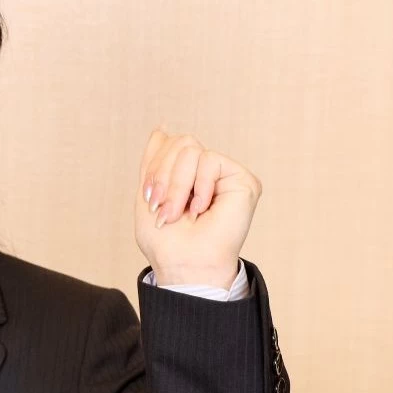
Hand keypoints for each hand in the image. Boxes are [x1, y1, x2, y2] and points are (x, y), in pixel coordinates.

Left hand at [136, 130, 260, 288]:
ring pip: (191, 150)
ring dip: (176, 185)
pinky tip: (201, 208)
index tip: (149, 199)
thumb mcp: (149, 193)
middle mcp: (207, 172)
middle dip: (162, 176)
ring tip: (179, 213)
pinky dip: (198, 186)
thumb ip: (155, 161)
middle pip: (180, 143)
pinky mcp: (243, 179)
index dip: (154, 169)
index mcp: (186, 174)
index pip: (168, 145)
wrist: (184, 263)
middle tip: (161, 208)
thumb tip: (161, 129)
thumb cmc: (166, 240)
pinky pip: (210, 159)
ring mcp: (225, 175)